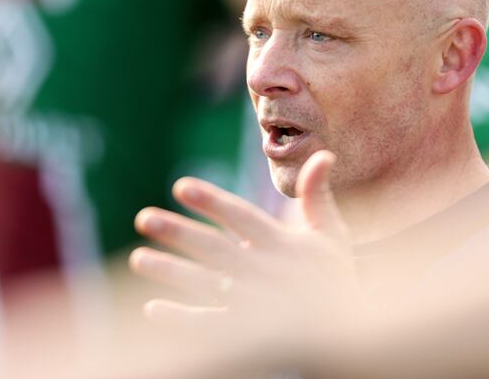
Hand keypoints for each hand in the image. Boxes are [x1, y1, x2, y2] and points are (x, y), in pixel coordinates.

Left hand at [130, 150, 357, 327]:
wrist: (350, 336)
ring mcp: (256, 304)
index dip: (213, 202)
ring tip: (138, 259)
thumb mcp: (332, 235)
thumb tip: (324, 154)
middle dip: (179, 233)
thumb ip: (318, 196)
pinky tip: (152, 309)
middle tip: (143, 218)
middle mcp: (267, 272)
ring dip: (171, 272)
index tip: (181, 186)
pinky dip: (182, 320)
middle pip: (215, 249)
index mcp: (284, 245)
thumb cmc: (336, 278)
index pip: (242, 218)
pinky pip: (211, 325)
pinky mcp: (249, 333)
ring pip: (206, 285)